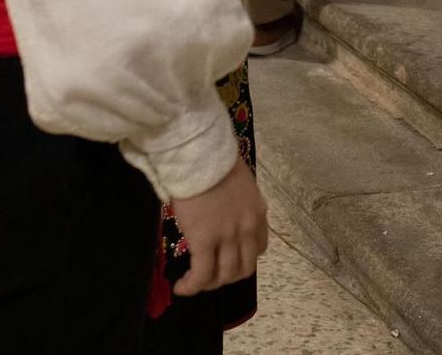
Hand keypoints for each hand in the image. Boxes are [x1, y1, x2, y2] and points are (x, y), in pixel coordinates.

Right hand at [168, 158, 267, 296]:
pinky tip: (182, 287)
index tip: (227, 259)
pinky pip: (201, 274)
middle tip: (209, 275)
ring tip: (193, 281)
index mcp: (258, 212)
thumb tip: (222, 213)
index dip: (243, 258)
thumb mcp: (239, 184)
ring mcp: (227, 236)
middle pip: (244, 267)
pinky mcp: (204, 240)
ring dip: (209, 284)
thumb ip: (237, 204)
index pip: (259, 248)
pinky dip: (192, 286)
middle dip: (227, 277)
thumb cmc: (214, 161)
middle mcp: (248, 228)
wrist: (200, 155)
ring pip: (224, 275)